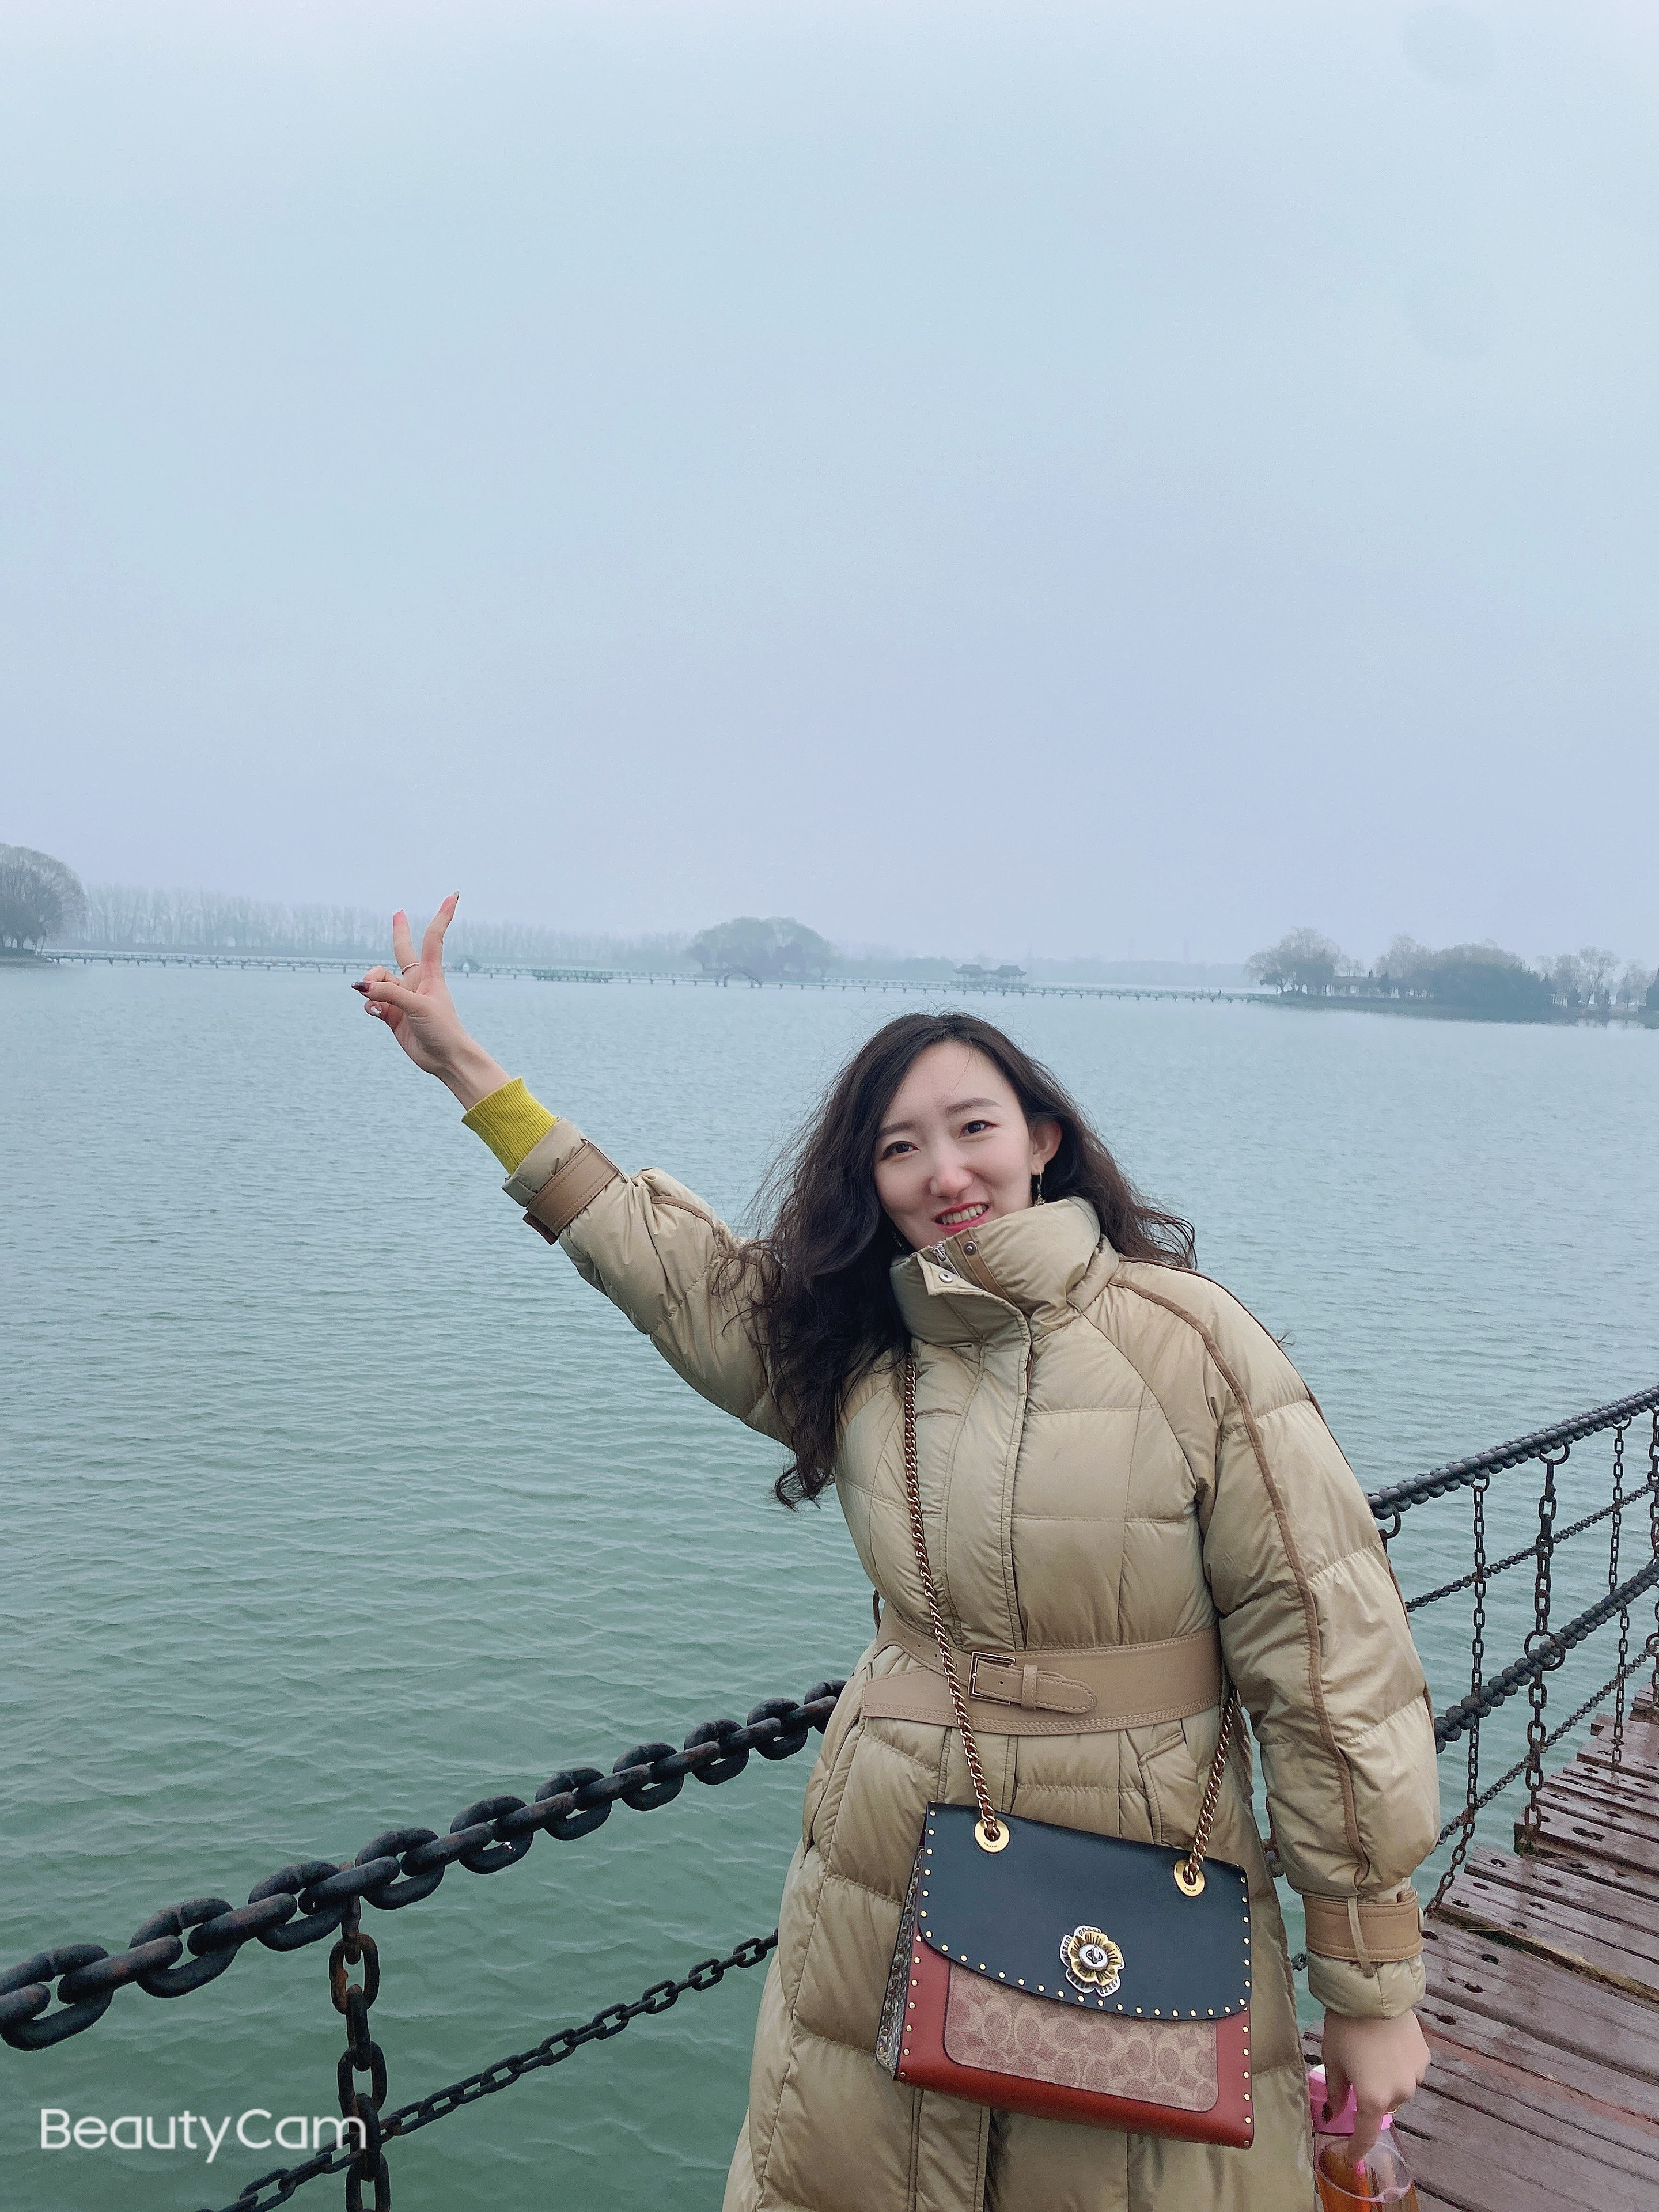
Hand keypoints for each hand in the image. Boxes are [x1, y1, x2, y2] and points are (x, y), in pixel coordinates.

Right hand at [353, 896, 510, 1108]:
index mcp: (430, 973)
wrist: (444, 1058)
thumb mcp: (417, 1006)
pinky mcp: (392, 1015)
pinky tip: (372, 1011)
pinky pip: (372, 1001)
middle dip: (399, 932)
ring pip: (377, 980)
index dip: (442, 916)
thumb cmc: (442, 1029)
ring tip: (373, 1000)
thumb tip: (361, 987)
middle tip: (398, 913)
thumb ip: (388, 993)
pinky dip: (368, 1004)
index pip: (434, 938)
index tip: (454, 895)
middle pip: (401, 951)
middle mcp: (415, 981)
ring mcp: (403, 997)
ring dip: (371, 986)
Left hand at [1321, 2008, 1430, 2158]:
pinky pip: (1409, 2071)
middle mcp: (1399, 2093)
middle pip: (1382, 2104)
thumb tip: (1337, 2112)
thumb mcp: (1333, 2060)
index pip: (1367, 2134)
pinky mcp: (1424, 2058)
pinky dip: (1398, 2065)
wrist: (1373, 1993)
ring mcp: (1415, 2076)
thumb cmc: (1345, 2027)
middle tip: (1356, 2068)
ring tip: (1373, 2051)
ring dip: (1386, 2079)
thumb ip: (1337, 2092)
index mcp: (1373, 2098)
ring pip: (1398, 2088)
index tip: (1350, 2156)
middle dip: (1369, 2094)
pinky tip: (1388, 2044)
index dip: (1358, 2148)